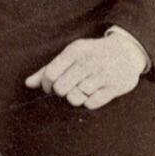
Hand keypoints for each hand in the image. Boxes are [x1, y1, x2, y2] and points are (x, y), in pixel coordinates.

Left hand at [24, 34, 147, 110]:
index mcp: (75, 51)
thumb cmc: (92, 54)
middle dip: (60, 93)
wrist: (127, 51)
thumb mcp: (71, 54)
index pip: (50, 74)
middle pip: (60, 89)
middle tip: (67, 89)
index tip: (51, 87)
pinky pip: (91, 104)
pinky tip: (93, 94)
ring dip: (75, 98)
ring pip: (75, 98)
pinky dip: (89, 102)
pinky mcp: (114, 87)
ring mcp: (102, 74)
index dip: (46, 85)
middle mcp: (88, 62)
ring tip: (80, 91)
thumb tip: (27, 84)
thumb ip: (48, 68)